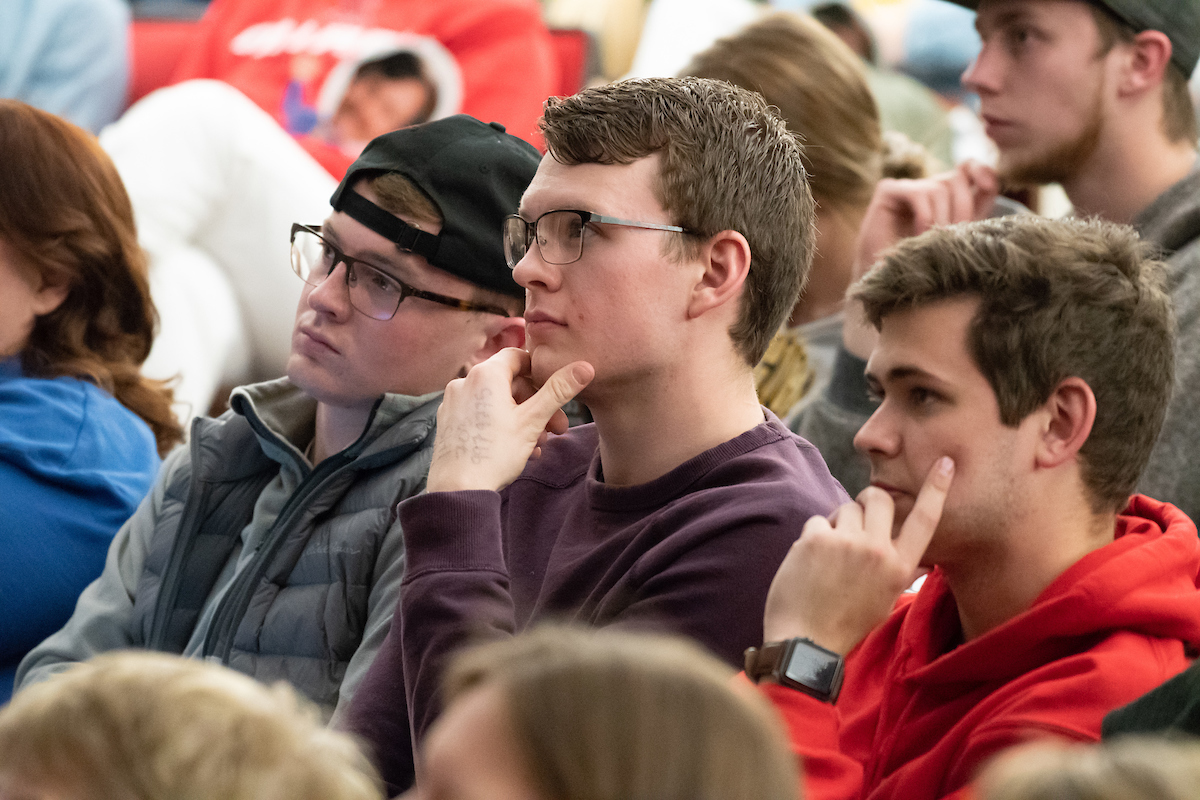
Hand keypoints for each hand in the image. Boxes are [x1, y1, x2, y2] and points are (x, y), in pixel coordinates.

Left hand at [425, 348, 593, 492]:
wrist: (457, 489)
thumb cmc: (495, 454)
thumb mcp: (533, 421)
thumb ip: (559, 391)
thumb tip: (585, 367)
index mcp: (485, 375)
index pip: (518, 357)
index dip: (540, 372)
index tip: (555, 391)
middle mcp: (464, 382)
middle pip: (510, 383)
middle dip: (537, 405)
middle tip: (557, 428)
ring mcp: (454, 402)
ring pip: (497, 402)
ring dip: (523, 419)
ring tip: (539, 444)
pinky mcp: (449, 422)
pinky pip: (482, 415)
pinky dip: (502, 426)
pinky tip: (520, 450)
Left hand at [762, 457, 954, 654]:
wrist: (806, 641)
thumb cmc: (846, 623)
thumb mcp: (885, 600)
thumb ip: (901, 573)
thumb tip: (923, 560)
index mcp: (900, 567)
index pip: (925, 520)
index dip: (936, 489)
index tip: (944, 462)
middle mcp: (878, 551)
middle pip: (881, 499)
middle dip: (870, 499)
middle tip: (860, 511)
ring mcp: (847, 542)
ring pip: (846, 507)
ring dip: (838, 522)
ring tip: (830, 553)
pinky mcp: (817, 538)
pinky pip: (818, 520)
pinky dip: (813, 536)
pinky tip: (809, 562)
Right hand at [844, 163, 998, 357]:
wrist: (886, 284)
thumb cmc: (923, 268)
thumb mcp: (959, 240)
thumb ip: (975, 212)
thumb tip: (994, 182)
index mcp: (947, 198)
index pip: (970, 169)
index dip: (982, 171)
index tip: (988, 184)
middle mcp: (927, 188)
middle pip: (957, 178)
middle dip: (962, 208)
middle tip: (953, 237)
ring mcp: (907, 187)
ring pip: (939, 187)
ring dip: (941, 218)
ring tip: (932, 243)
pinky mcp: (888, 191)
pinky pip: (918, 193)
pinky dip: (925, 216)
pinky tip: (918, 237)